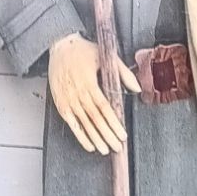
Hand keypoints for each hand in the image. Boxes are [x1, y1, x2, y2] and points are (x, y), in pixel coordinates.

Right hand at [48, 34, 140, 155]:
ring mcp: (68, 99)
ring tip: (105, 149)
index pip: (103, 108)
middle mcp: (77, 92)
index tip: (121, 134)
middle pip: (95, 119)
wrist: (60, 46)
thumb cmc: (83, 51)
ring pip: (84, 123)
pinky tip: (89, 144)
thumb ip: (123, 73)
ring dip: (95, 138)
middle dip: (107, 135)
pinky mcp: (60, 103)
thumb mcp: (106, 57)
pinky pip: (71, 123)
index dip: (113, 122)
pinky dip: (80, 135)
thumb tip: (136, 87)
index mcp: (89, 82)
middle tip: (117, 146)